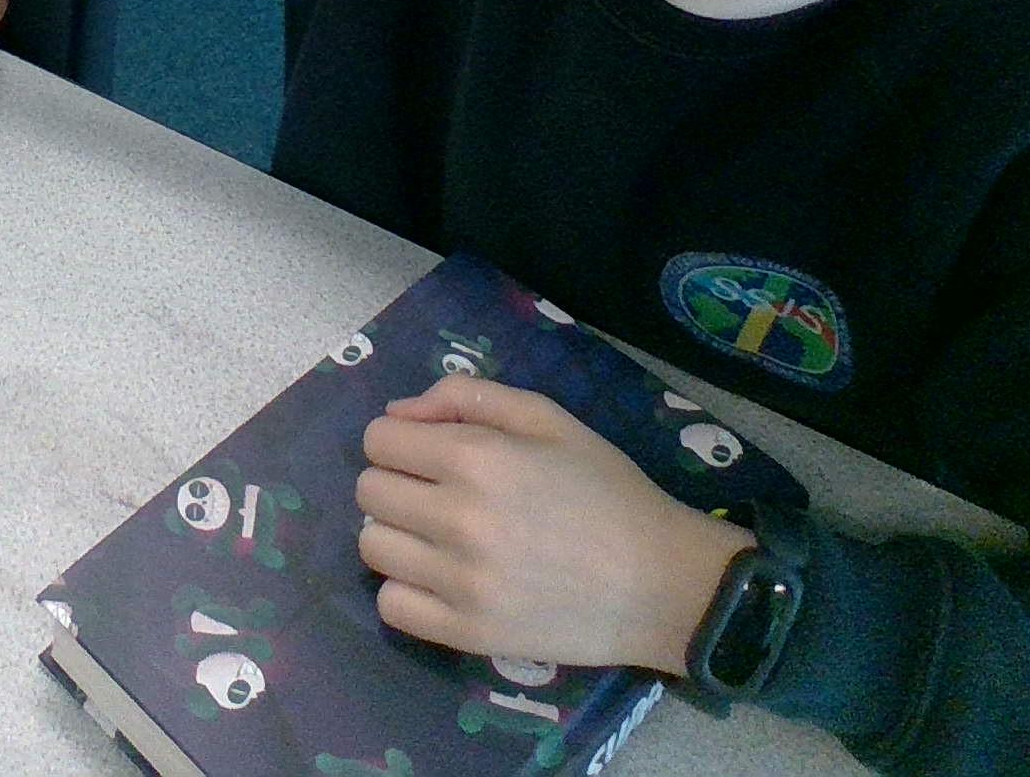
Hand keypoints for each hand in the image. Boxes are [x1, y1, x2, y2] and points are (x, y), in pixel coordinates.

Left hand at [356, 376, 753, 673]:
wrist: (660, 582)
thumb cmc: (606, 490)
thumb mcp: (547, 418)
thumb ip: (468, 398)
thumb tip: (399, 412)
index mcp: (477, 457)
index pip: (379, 440)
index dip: (398, 440)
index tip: (427, 453)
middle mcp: (458, 517)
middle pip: (369, 491)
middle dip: (396, 483)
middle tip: (436, 495)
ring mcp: (460, 581)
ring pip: (372, 546)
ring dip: (397, 535)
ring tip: (437, 538)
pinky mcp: (467, 632)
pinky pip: (391, 606)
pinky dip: (406, 590)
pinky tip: (440, 580)